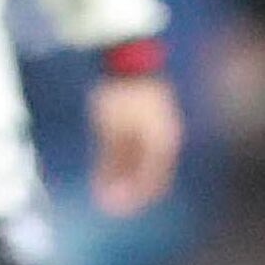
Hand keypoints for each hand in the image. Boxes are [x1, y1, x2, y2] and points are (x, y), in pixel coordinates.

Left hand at [84, 70, 178, 215]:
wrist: (127, 55)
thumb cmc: (119, 92)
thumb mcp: (110, 128)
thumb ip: (109, 162)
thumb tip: (106, 195)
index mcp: (161, 143)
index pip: (152, 183)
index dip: (132, 200)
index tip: (111, 209)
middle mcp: (163, 138)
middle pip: (147, 176)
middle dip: (125, 192)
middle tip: (103, 202)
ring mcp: (156, 129)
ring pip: (140, 164)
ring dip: (122, 178)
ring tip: (100, 188)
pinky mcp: (144, 120)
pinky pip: (135, 149)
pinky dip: (121, 162)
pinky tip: (104, 168)